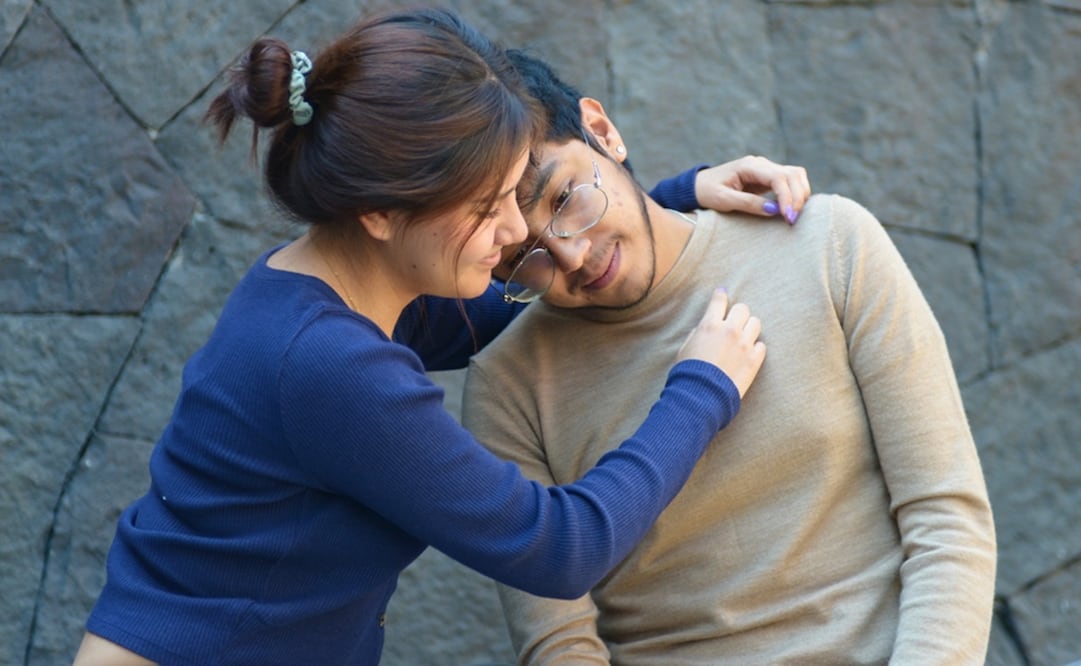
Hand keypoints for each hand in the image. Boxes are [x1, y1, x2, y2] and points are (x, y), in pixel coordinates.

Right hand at [677, 288, 765, 397]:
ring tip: (744, 337)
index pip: (719, 301)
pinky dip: (756, 348)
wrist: (701, 396)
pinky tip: (748, 354)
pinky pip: (762, 345)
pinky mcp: (754, 360)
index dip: (721, 295)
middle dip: (738, 314)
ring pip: (756, 323)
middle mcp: (729, 331)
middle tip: (734, 322)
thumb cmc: (688, 373)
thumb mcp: (685, 348)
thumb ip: (698, 334)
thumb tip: (706, 327)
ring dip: (749, 328)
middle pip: (743, 309)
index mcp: (710, 325)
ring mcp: (744, 345)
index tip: (722, 294)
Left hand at [694, 155, 810, 223]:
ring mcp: (766, 169)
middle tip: (792, 220)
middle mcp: (761, 164)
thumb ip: (748, 203)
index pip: (779, 177)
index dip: (787, 197)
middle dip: (797, 197)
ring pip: (795, 176)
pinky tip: (791, 210)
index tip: (788, 216)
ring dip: (800, 195)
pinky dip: (795, 194)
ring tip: (793, 216)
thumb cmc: (707, 192)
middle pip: (793, 174)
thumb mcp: (723, 200)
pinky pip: (790, 182)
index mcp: (749, 166)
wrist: (698, 186)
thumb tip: (774, 210)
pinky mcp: (768, 178)